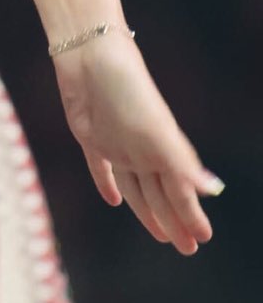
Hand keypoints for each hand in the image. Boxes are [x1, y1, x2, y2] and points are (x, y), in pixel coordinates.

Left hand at [52, 28, 220, 253]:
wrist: (89, 52)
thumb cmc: (127, 87)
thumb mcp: (156, 128)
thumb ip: (181, 160)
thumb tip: (213, 188)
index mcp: (161, 149)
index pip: (178, 191)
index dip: (190, 215)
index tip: (203, 239)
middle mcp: (141, 149)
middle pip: (160, 194)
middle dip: (174, 221)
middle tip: (188, 249)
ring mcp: (115, 142)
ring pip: (135, 187)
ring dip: (146, 210)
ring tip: (160, 234)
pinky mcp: (89, 135)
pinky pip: (99, 167)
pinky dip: (106, 184)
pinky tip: (112, 202)